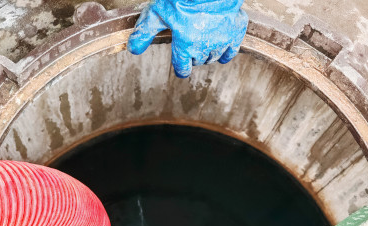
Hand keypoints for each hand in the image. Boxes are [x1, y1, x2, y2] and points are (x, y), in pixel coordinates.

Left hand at [127, 0, 247, 77]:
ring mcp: (222, 41)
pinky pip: (231, 52)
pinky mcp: (235, 32)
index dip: (181, 68)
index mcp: (185, 46)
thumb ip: (145, 33)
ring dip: (207, 53)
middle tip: (190, 43)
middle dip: (193, 56)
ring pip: (213, 57)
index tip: (181, 65)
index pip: (183, 69)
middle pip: (198, 62)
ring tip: (202, 41)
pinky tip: (221, 48)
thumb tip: (132, 49)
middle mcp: (204, 48)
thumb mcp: (157, 13)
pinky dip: (226, 52)